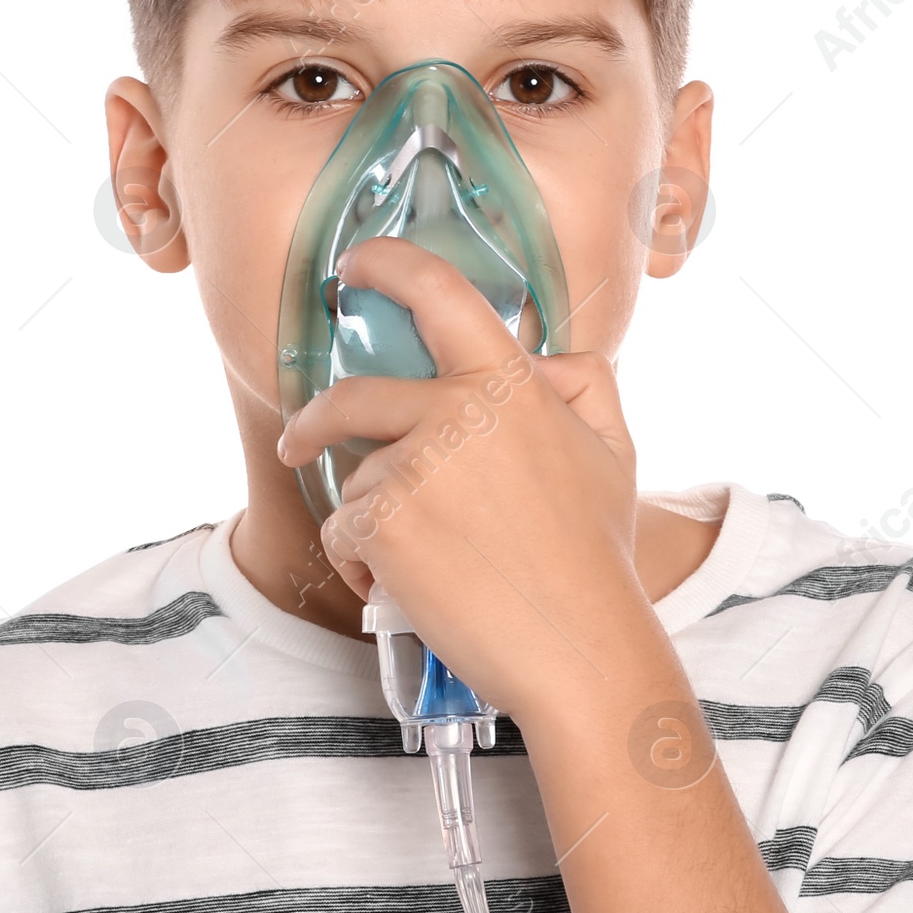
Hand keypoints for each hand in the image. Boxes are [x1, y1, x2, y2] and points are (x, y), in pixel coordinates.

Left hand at [276, 236, 660, 722]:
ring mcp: (414, 466)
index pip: (440, 293)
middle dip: (313, 421)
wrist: (579, 647)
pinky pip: (343, 532)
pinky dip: (361, 565)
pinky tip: (407, 592)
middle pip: (353, 398)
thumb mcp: (614, 450)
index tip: (357, 267)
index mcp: (511, 384)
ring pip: (354, 480)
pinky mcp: (383, 522)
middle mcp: (457, 412)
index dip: (389, 265)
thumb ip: (579, 387)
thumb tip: (542, 361)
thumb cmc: (596, 557)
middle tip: (299, 442)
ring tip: (423, 569)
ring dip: (370, 523)